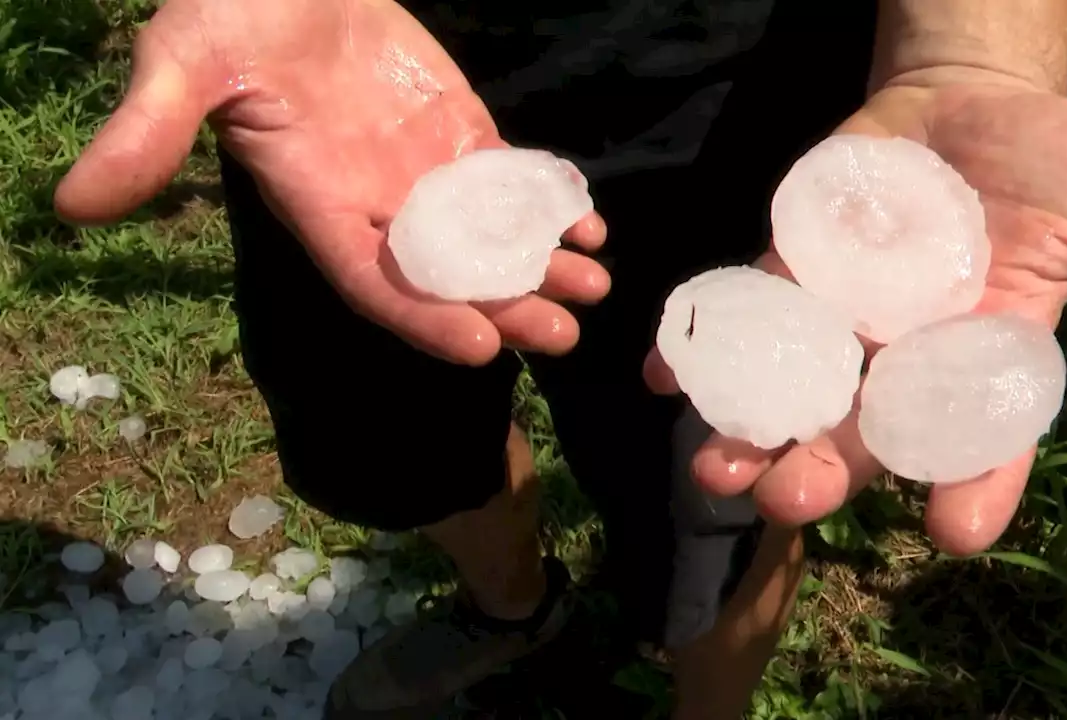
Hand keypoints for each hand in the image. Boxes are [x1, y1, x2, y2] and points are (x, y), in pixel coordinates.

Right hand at [54, 0, 608, 365]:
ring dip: (540, 267)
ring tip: (593, 289)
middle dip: (503, 307)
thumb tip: (73, 203)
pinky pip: (508, 185)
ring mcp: (423, 172)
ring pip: (488, 238)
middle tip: (560, 334)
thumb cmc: (230, 9)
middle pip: (446, 276)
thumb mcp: (184, 60)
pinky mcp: (458, 136)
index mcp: (316, 205)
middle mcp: (375, 204)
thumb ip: (148, 130)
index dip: (423, 316)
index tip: (480, 346)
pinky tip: (589, 230)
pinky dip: (548, 209)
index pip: (371, 281)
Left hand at [646, 68, 1066, 554]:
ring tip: (713, 465)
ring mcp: (845, 312)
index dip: (973, 485)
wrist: (973, 100)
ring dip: (750, 426)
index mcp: (990, 357)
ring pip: (794, 385)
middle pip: (867, 428)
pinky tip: (662, 374)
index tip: (955, 534)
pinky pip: (745, 311)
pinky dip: (703, 343)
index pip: (984, 439)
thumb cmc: (1057, 162)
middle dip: (829, 467)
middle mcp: (909, 353)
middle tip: (789, 502)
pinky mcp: (791, 267)